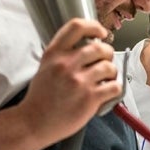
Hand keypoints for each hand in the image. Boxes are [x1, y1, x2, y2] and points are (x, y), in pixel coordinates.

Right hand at [19, 18, 122, 142]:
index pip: (77, 26)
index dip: (94, 27)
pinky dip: (115, 89)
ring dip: (111, 73)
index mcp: (54, 53)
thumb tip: (87, 47)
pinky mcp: (90, 98)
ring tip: (105, 80)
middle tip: (105, 62)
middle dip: (107, 54)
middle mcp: (66, 64)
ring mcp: (79, 81)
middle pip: (100, 47)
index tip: (101, 33)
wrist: (34, 122)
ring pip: (109, 67)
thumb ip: (63, 55)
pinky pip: (114, 87)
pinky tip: (107, 93)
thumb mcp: (45, 67)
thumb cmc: (41, 97)